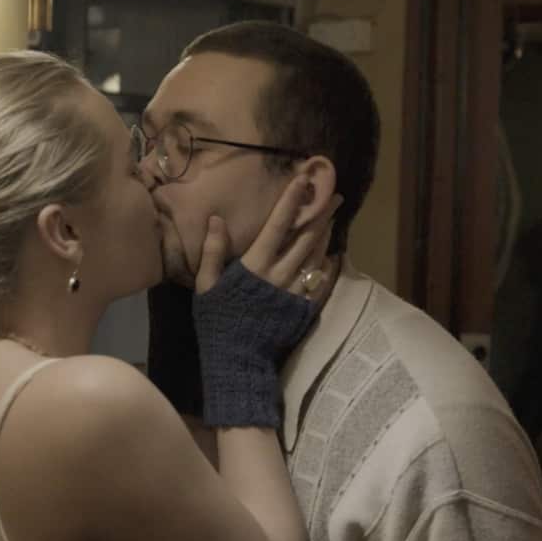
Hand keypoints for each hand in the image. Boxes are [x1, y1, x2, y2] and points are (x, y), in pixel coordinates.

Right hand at [189, 175, 339, 428]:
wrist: (238, 361)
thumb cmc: (218, 323)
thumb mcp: (206, 287)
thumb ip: (214, 252)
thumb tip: (216, 219)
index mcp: (256, 266)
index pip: (277, 225)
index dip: (291, 200)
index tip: (303, 180)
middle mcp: (280, 274)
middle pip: (306, 237)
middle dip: (320, 214)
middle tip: (334, 195)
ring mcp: (296, 292)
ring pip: (317, 257)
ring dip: (326, 235)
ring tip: (334, 217)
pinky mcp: (305, 310)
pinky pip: (323, 284)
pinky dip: (331, 267)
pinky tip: (335, 256)